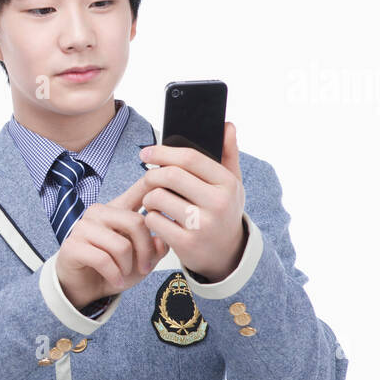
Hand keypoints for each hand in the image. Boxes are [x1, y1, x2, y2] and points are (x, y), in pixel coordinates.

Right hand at [54, 174, 167, 308]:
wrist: (84, 289)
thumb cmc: (114, 269)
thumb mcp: (142, 259)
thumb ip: (156, 248)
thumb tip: (161, 240)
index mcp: (117, 209)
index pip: (140, 188)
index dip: (156, 183)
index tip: (170, 184)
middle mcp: (98, 212)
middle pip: (135, 222)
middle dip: (146, 251)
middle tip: (146, 268)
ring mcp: (83, 227)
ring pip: (121, 245)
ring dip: (128, 267)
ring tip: (125, 275)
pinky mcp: (72, 245)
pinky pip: (104, 260)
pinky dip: (115, 276)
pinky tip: (116, 282)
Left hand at [139, 121, 245, 280]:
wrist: (227, 254)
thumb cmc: (224, 211)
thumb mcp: (232, 184)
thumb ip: (228, 154)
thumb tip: (227, 125)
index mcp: (227, 183)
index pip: (190, 158)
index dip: (163, 152)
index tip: (146, 153)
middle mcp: (218, 203)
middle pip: (170, 176)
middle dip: (152, 174)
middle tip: (147, 178)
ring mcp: (202, 225)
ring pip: (157, 198)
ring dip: (149, 197)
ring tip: (155, 201)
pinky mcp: (186, 243)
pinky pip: (153, 220)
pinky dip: (150, 217)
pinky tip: (158, 218)